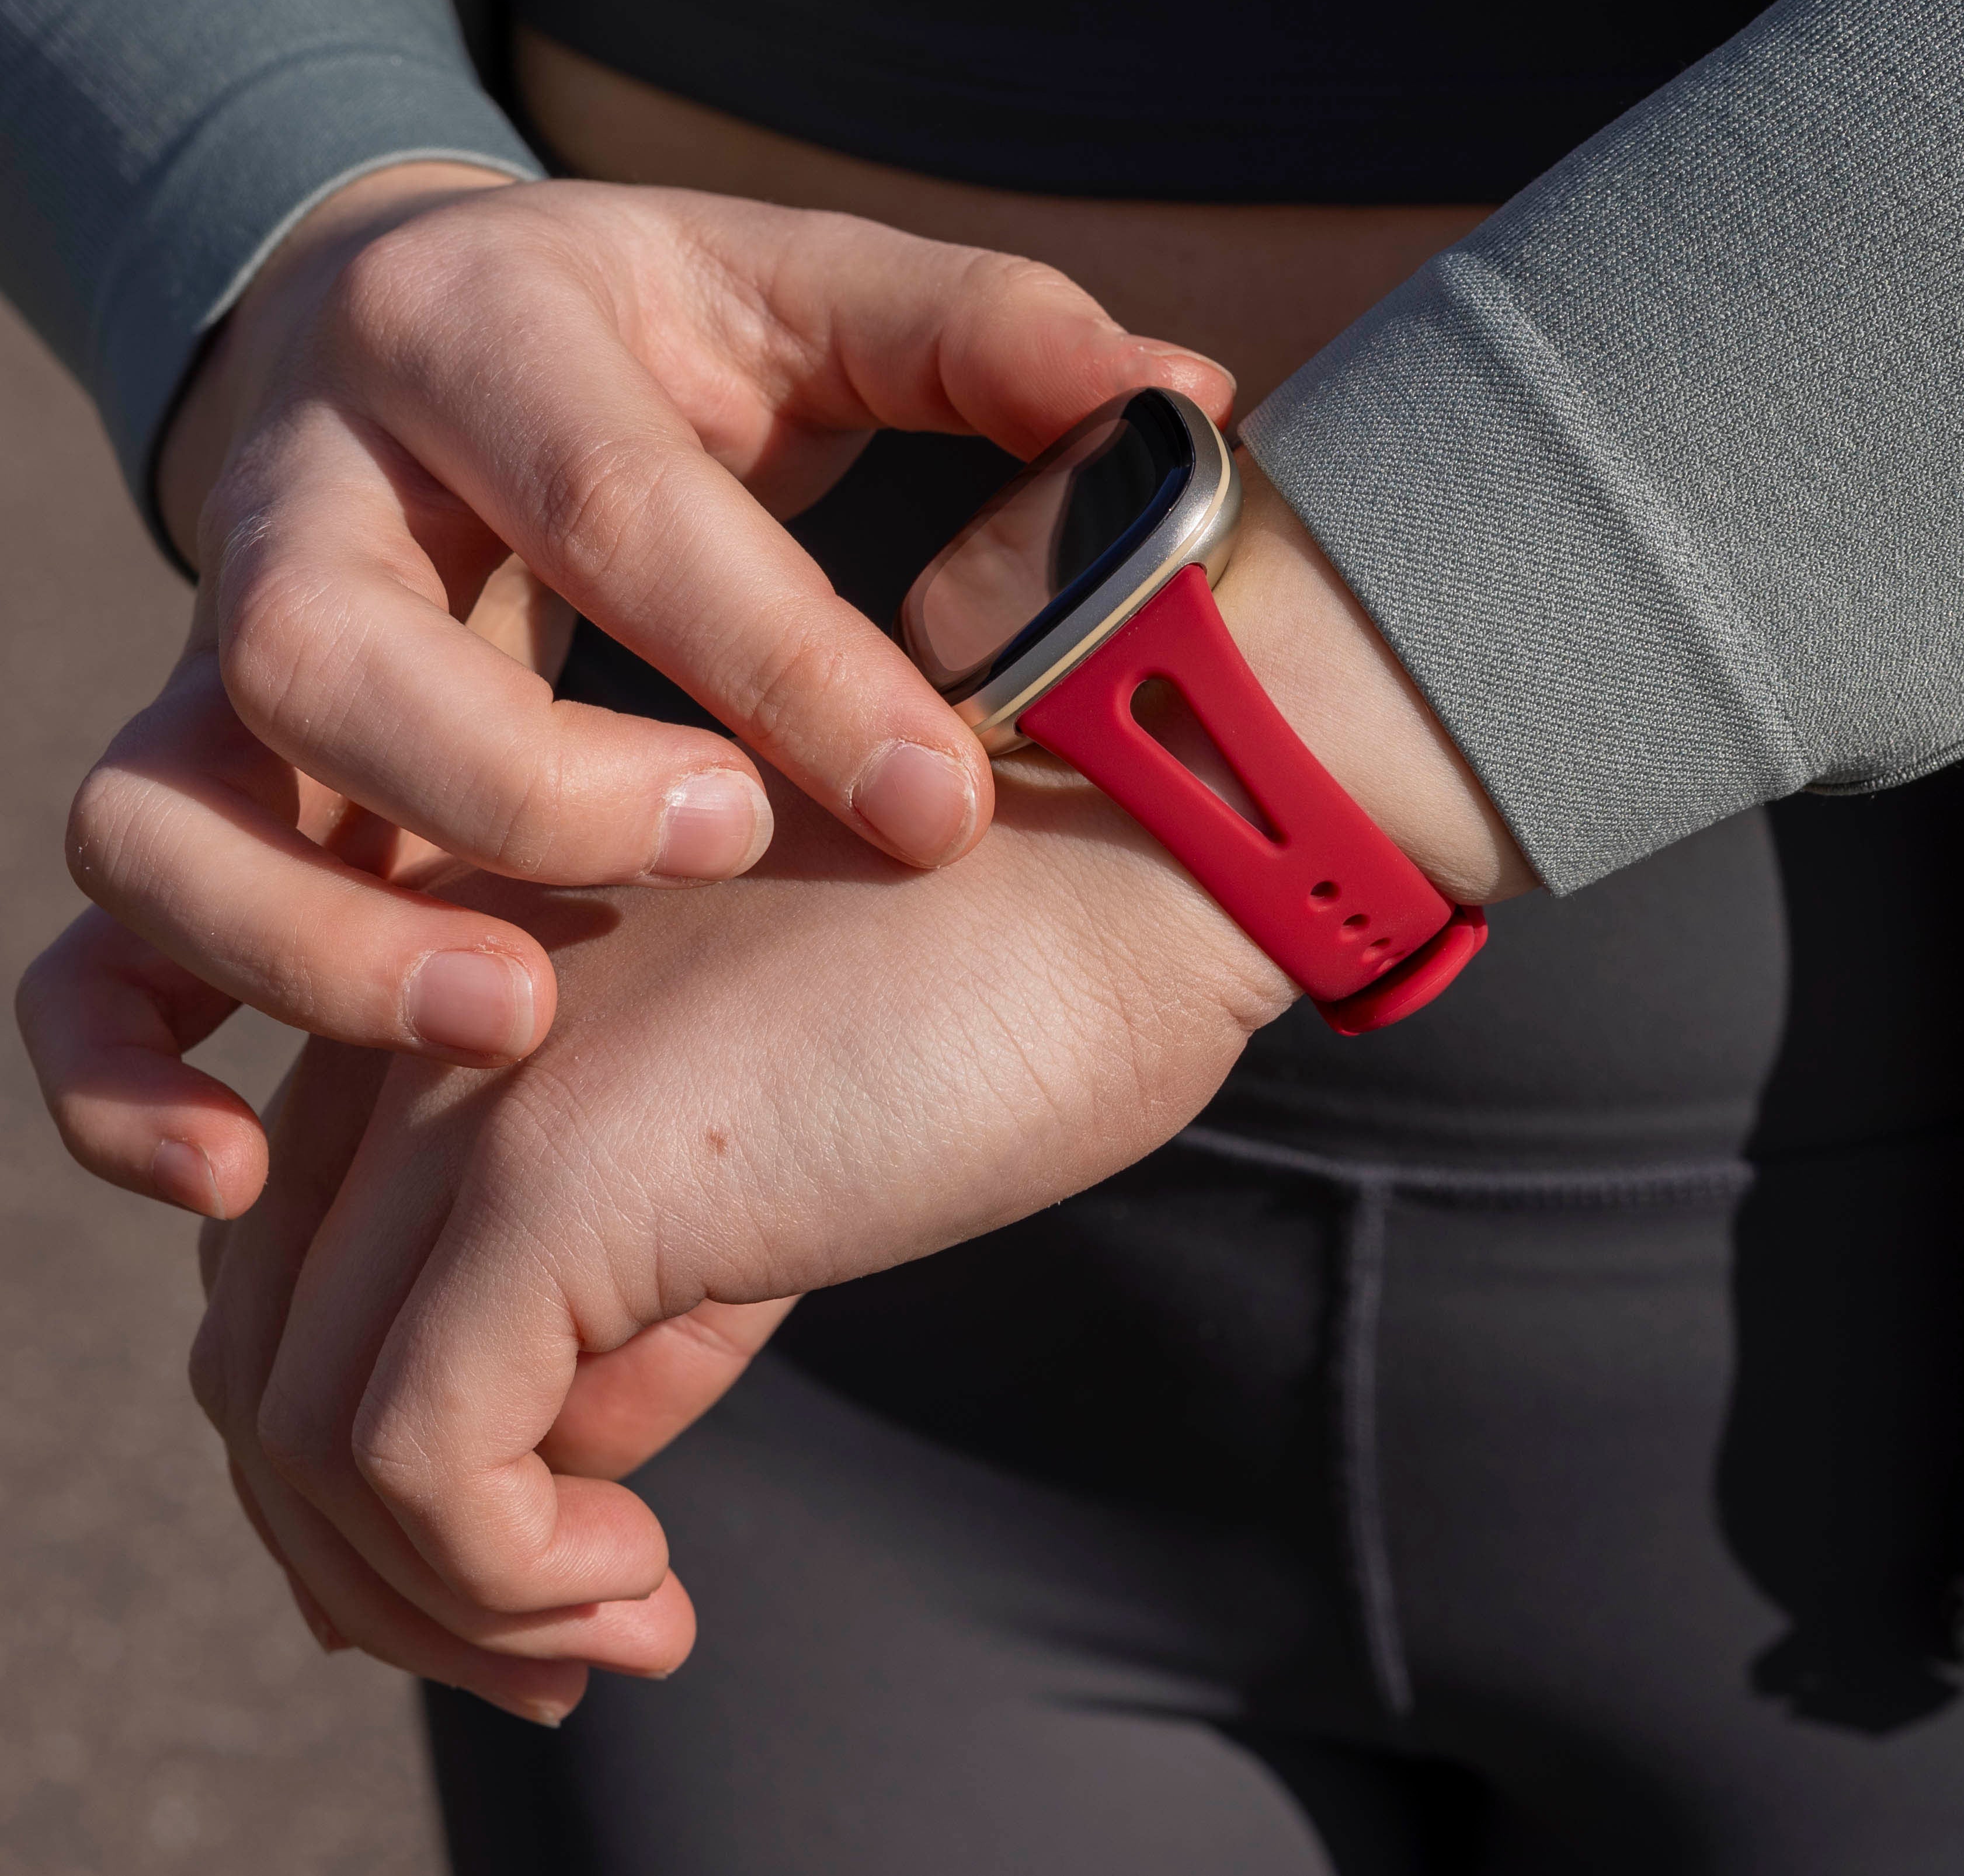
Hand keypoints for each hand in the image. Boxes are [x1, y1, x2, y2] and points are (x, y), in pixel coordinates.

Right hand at [17, 163, 1231, 1214]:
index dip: (790, 671)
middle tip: (725, 855)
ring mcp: (225, 658)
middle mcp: (317, 500)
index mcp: (492, 345)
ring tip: (521, 1024)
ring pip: (169, 815)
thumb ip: (987, 341)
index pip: (629, 517)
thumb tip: (1188, 391)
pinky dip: (129, 1066)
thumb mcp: (811, 295)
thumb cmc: (657, 334)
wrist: (430, 330)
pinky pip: (90, 942)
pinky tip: (242, 1170)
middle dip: (531, 786)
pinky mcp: (196, 780)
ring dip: (325, 948)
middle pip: (339, 658)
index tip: (941, 810)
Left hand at [186, 469, 1531, 1719]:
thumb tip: (575, 1466)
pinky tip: (639, 1588)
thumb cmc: (992, 995)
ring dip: (434, 1595)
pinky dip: (495, 1577)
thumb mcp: (767, 1161)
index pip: (300, 1263)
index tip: (530, 1569)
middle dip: (373, 1557)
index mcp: (455, 988)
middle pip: (266, 1349)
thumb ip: (643, 1294)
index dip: (365, 1458)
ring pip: (305, 1421)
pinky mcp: (556, 1168)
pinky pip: (417, 1452)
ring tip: (605, 1637)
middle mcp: (417, 1016)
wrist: (1135, 870)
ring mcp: (472, 1085)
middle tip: (544, 1654)